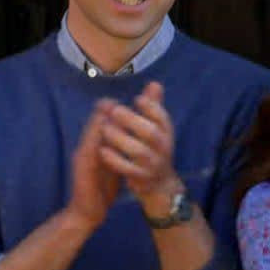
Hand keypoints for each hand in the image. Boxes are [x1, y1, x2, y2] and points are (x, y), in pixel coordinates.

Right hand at [65, 100, 121, 230]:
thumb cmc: (102, 189)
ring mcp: (82, 156)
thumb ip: (122, 149)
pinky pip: (87, 148)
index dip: (112, 111)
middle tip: (117, 96)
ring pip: (90, 132)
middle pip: (95, 124)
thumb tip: (134, 135)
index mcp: (96, 146)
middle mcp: (87, 147)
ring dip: (98, 118)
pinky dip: (93, 137)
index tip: (124, 101)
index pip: (103, 124)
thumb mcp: (115, 164)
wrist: (88, 212)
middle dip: (105, 109)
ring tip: (108, 105)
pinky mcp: (81, 167)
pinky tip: (100, 128)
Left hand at [98, 81, 179, 213]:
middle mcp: (163, 148)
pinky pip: (128, 170)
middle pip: (151, 133)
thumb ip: (154, 107)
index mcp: (166, 133)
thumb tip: (155, 84)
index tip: (137, 99)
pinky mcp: (142, 179)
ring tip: (105, 128)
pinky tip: (102, 150)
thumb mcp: (157, 129)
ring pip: (138, 151)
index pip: (162, 117)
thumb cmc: (154, 150)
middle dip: (132, 120)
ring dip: (120, 138)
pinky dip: (115, 160)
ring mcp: (152, 165)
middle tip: (114, 110)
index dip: (151, 107)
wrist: (159, 185)